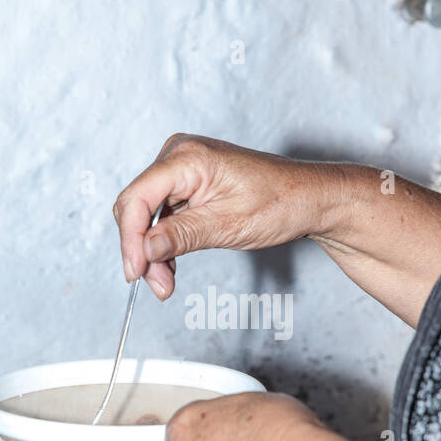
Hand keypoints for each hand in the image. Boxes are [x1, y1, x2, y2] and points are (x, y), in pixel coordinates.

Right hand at [113, 133, 334, 298]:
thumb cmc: (281, 202)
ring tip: (165, 282)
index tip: (135, 273)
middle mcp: (179, 155)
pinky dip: (164, 241)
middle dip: (141, 249)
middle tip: (157, 285)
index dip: (130, 240)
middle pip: (137, 207)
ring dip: (152, 250)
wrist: (309, 198)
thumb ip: (181, 236)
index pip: (136, 199)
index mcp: (187, 157)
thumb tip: (144, 251)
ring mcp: (182, 168)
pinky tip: (170, 265)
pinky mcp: (188, 183)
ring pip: (147, 214)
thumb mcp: (228, 225)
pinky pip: (163, 214)